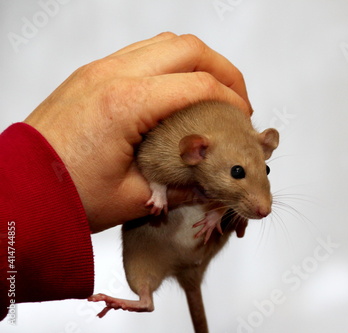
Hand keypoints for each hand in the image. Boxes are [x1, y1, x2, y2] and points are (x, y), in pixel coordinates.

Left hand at [24, 32, 251, 232]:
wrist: (18, 190)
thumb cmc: (65, 195)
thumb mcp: (134, 198)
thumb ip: (182, 186)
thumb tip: (211, 182)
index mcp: (126, 104)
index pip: (199, 85)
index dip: (232, 98)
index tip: (244, 118)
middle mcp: (113, 75)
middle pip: (188, 48)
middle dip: (224, 70)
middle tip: (238, 98)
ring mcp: (100, 70)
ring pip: (165, 43)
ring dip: (197, 62)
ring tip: (212, 92)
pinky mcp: (92, 75)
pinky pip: (141, 53)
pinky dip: (170, 64)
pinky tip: (177, 92)